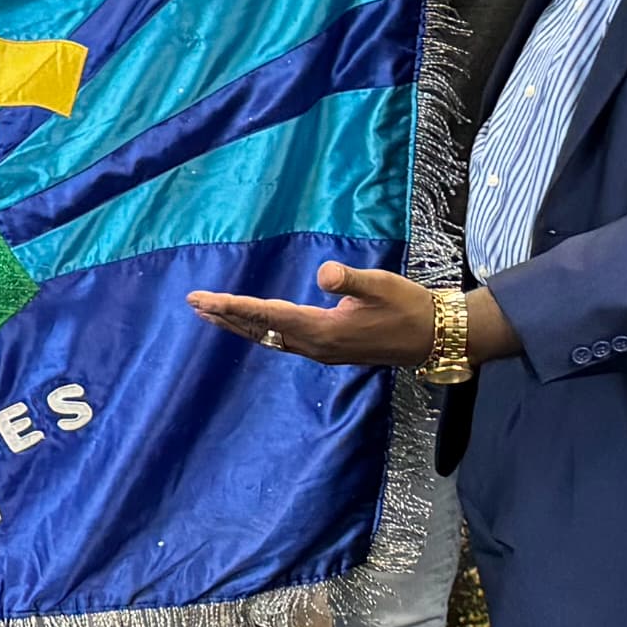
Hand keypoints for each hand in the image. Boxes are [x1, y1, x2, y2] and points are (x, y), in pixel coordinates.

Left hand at [187, 261, 514, 370]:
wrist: (434, 336)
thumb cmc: (408, 306)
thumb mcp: (380, 285)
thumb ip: (349, 279)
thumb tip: (324, 274)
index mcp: (322, 330)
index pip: (267, 316)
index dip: (233, 306)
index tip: (204, 300)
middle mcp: (315, 346)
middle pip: (259, 330)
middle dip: (225, 316)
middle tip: (192, 303)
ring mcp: (320, 352)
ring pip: (268, 339)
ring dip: (238, 325)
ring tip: (210, 313)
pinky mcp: (328, 351)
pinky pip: (282, 342)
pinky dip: (259, 331)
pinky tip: (252, 325)